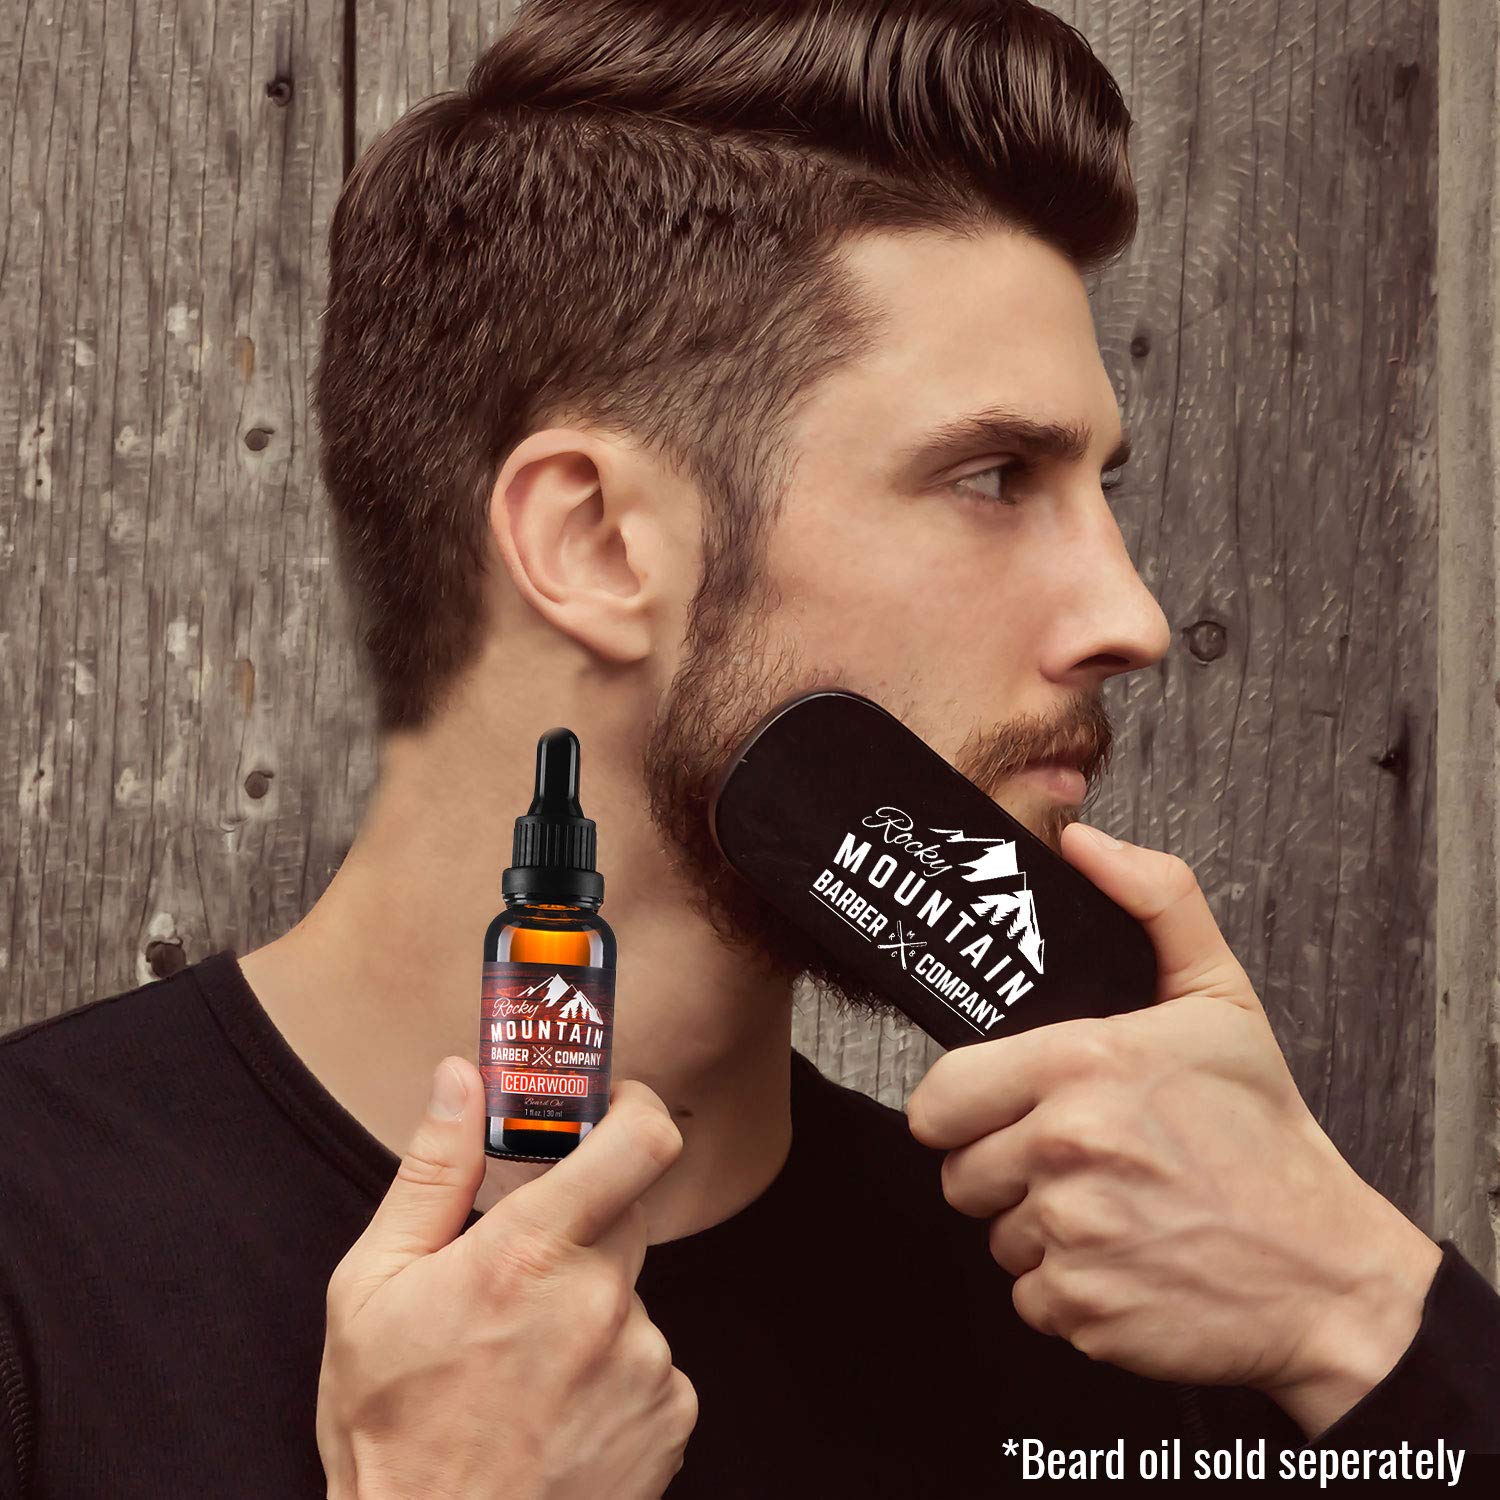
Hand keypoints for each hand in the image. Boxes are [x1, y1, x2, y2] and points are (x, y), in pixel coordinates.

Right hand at [317, 1062, 697, 1499]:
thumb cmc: (390, 1433)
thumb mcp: (373, 1289)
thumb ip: (432, 1170)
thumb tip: (459, 1078)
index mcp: (530, 1256)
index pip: (640, 1141)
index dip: (637, 1108)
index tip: (613, 1108)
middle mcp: (602, 1304)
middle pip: (626, 1215)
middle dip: (580, 1227)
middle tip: (520, 1276)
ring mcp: (646, 1366)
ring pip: (628, 1297)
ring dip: (588, 1312)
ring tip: (522, 1371)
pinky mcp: (671, 1419)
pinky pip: (652, 1363)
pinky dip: (612, 1374)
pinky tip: (556, 1412)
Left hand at [906, 823, 1441, 1436]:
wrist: (1325, 1268)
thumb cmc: (1264, 1133)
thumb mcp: (1219, 996)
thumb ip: (1153, 902)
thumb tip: (1083, 842)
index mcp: (1081, 1065)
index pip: (938, 1097)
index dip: (960, 1106)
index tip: (997, 1109)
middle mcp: (1065, 1150)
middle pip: (956, 1170)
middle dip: (998, 1165)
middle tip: (1066, 1157)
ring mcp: (1070, 1235)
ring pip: (992, 1231)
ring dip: (1033, 1223)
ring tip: (1106, 1203)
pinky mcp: (1080, 1308)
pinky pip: (1027, 1293)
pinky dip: (1063, 1283)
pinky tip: (1119, 1256)